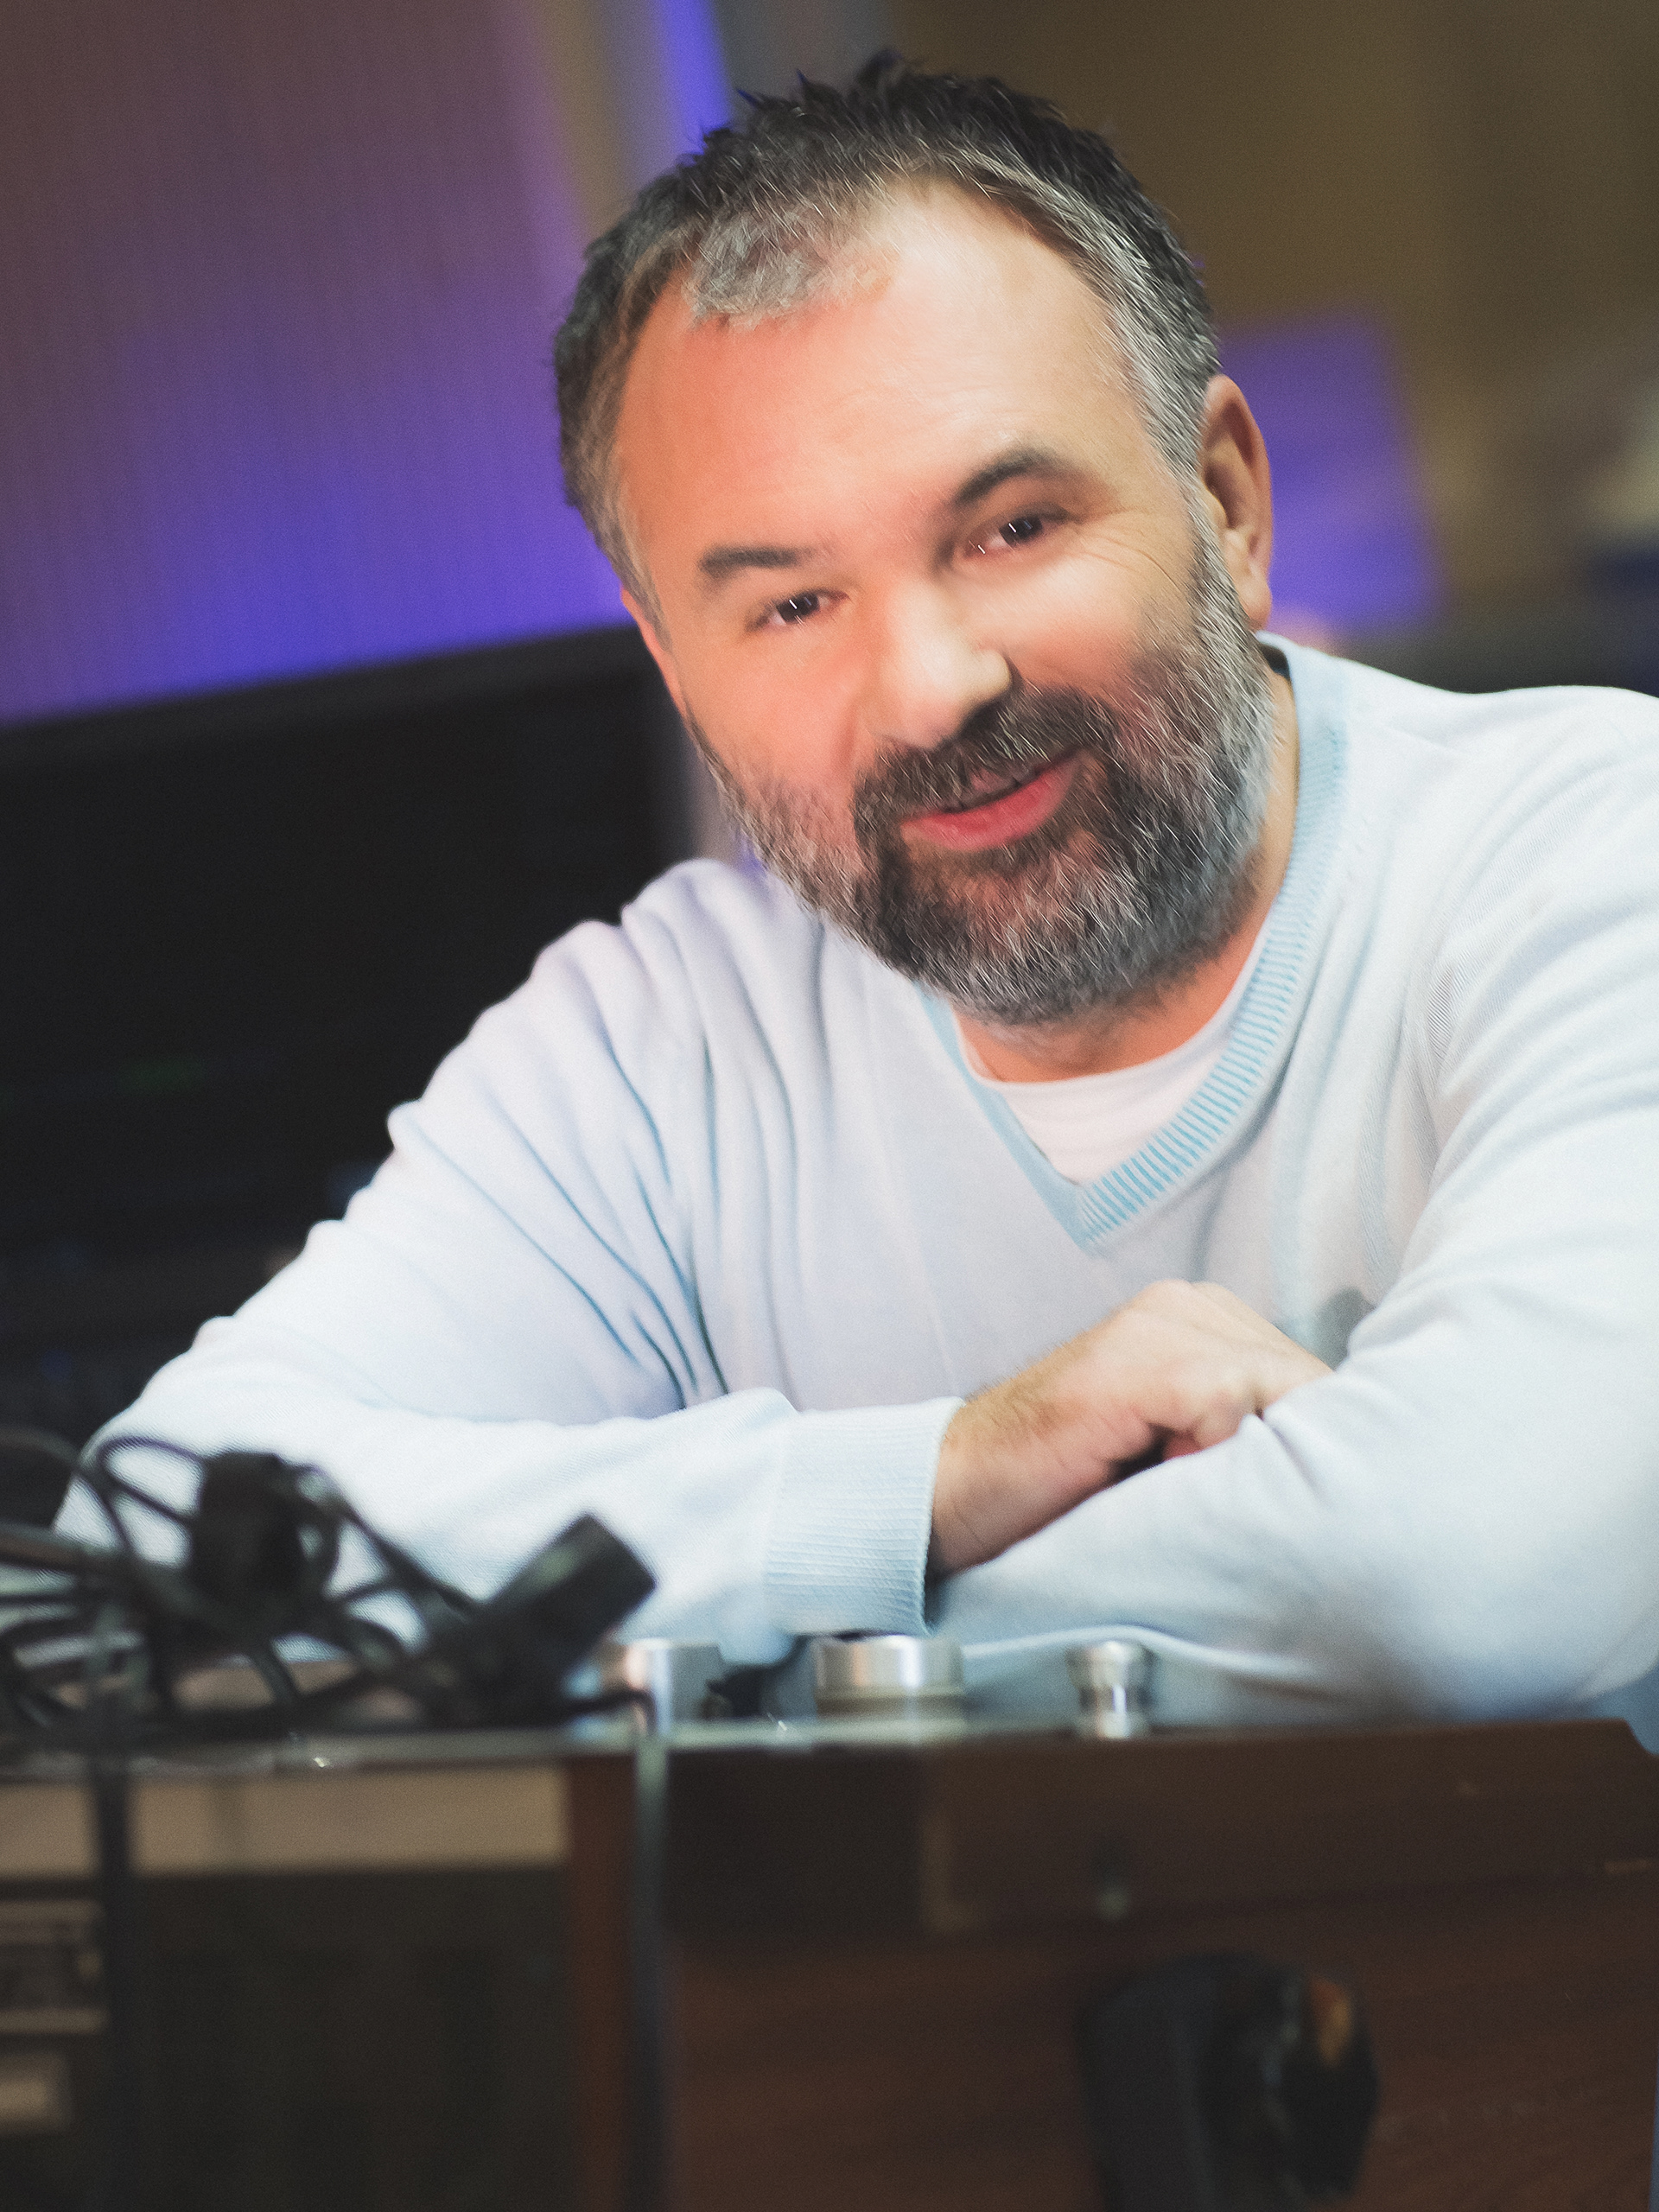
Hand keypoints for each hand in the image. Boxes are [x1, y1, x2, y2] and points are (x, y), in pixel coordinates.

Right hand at [930, 1280, 1329, 1574]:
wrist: (954, 1492)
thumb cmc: (1064, 1490)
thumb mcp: (1179, 1456)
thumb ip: (1246, 1436)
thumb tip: (1346, 1464)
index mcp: (1207, 1322)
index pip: (1314, 1382)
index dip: (1304, 1448)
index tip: (1252, 1493)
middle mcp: (1189, 1305)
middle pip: (1310, 1384)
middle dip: (1287, 1451)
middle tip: (1207, 1494)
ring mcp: (1162, 1321)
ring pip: (1280, 1389)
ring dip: (1245, 1456)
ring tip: (1175, 1484)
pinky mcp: (1139, 1356)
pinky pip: (1231, 1400)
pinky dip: (1209, 1454)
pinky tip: (1156, 1475)